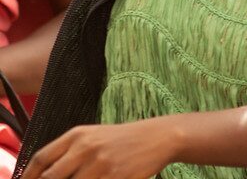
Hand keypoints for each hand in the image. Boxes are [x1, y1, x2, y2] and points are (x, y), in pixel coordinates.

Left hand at [21, 120, 175, 178]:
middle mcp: (85, 147)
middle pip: (50, 177)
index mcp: (77, 135)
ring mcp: (99, 164)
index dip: (28, 177)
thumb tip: (45, 173)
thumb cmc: (122, 140)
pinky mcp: (114, 177)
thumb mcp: (93, 137)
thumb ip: (69, 152)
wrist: (156, 137)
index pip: (41, 158)